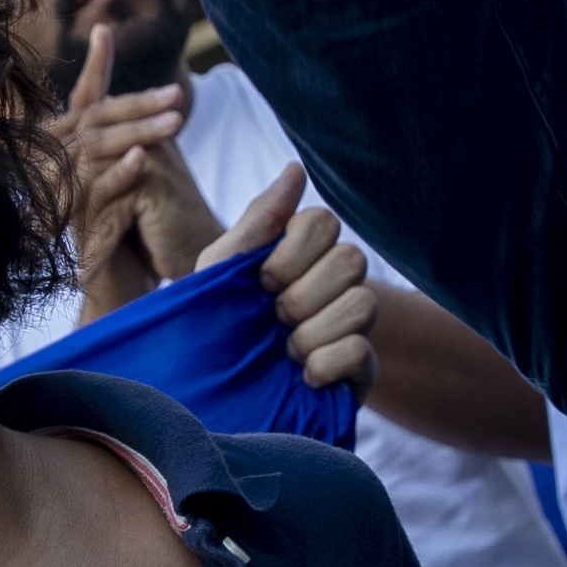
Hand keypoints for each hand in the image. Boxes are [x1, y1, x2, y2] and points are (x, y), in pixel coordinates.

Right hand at [66, 25, 222, 318]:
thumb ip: (138, 151)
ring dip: (136, 132)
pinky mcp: (79, 229)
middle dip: (136, 103)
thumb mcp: (138, 188)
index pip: (85, 102)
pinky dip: (118, 173)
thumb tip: (161, 109)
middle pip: (94, 122)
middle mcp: (66, 172)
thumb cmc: (135, 241)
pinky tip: (143, 159)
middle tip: (178, 93)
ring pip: (95, 152)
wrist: (120, 300)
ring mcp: (69, 200)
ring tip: (176, 121)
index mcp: (77, 155)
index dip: (94, 67)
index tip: (104, 31)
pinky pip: (95, 193)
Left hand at [203, 164, 377, 395]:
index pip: (324, 221)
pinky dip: (327, 363)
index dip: (291, 253)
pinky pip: (363, 351)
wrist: (203, 398)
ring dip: (313, 331)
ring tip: (285, 352)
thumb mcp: (219, 269)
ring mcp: (351, 327)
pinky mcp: (360, 372)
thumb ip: (260, 221)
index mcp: (301, 254)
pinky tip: (304, 376)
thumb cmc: (206, 327)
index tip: (260, 282)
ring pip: (363, 303)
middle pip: (351, 260)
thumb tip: (296, 168)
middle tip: (272, 320)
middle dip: (302, 294)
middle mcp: (334, 285)